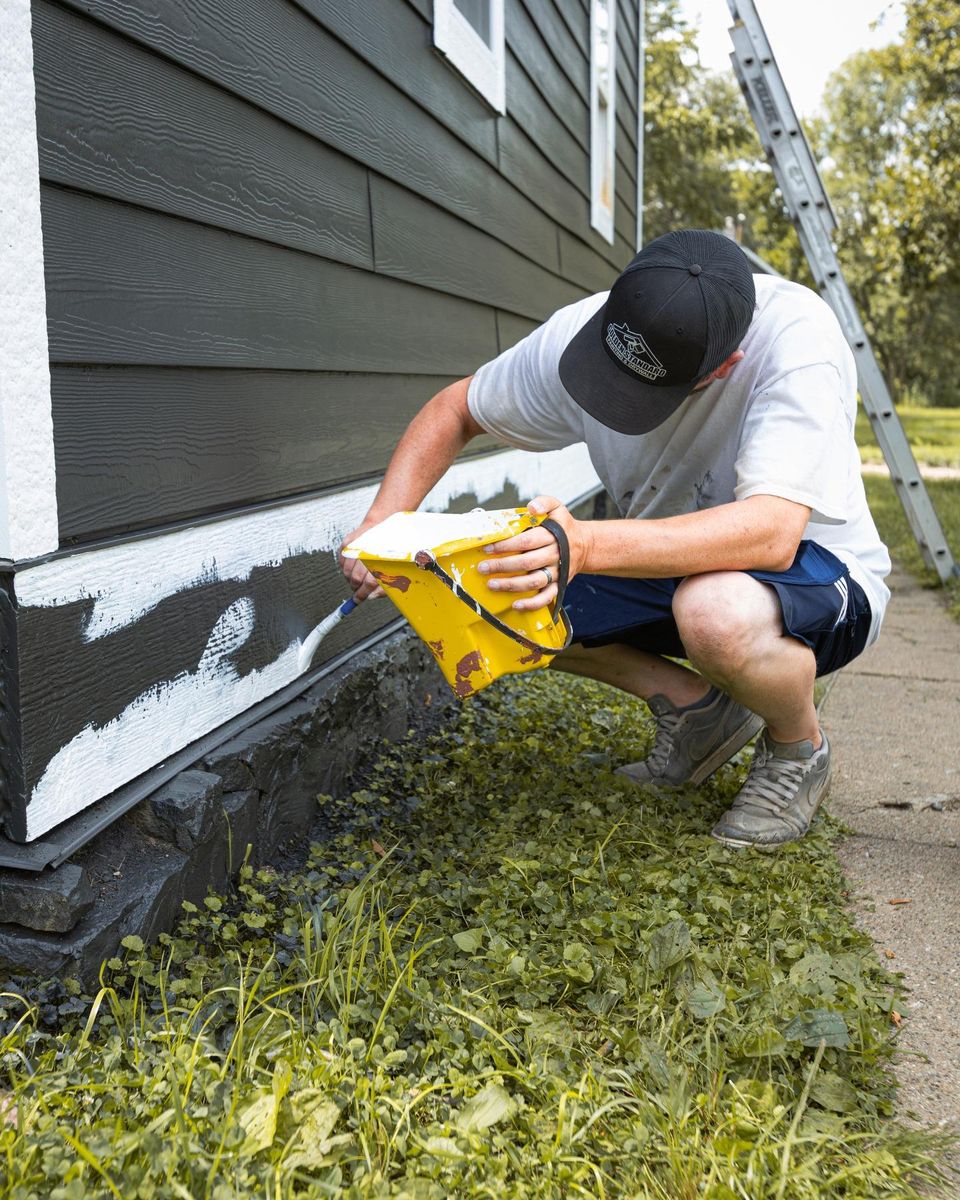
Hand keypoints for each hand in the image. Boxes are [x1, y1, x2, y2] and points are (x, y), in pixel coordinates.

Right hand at [339, 519, 384, 601]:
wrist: (382, 522)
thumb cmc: (390, 545)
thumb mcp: (395, 566)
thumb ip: (384, 584)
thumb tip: (371, 596)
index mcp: (380, 559)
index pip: (369, 583)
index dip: (362, 594)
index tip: (358, 600)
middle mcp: (366, 552)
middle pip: (356, 579)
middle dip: (356, 588)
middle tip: (358, 591)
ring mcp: (355, 547)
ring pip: (346, 572)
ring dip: (350, 579)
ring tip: (356, 580)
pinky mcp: (347, 543)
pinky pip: (341, 562)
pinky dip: (345, 568)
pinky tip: (352, 568)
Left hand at [477, 495, 588, 611]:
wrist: (585, 545)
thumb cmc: (563, 526)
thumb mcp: (558, 507)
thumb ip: (544, 502)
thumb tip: (531, 508)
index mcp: (553, 536)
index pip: (526, 541)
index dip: (506, 545)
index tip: (487, 548)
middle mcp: (555, 555)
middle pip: (527, 563)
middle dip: (502, 566)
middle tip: (482, 567)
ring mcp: (557, 572)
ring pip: (534, 582)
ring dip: (511, 585)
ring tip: (491, 585)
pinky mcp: (559, 585)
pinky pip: (546, 598)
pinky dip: (532, 604)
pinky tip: (515, 605)